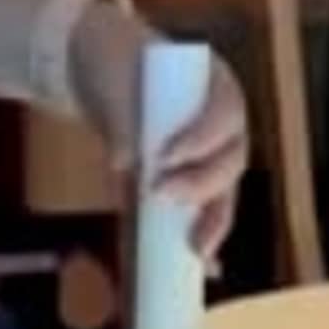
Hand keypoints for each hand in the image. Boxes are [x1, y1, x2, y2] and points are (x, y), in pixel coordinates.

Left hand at [69, 0, 251, 266]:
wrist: (99, 65)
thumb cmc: (114, 62)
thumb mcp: (115, 78)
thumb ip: (123, 117)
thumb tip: (125, 163)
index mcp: (215, 85)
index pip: (225, 114)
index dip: (201, 138)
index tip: (166, 155)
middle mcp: (221, 123)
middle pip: (229, 159)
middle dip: (202, 183)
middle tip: (161, 194)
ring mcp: (206, 154)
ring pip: (223, 191)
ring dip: (213, 220)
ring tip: (195, 249)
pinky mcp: (185, 180)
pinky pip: (201, 211)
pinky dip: (203, 236)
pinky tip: (205, 266)